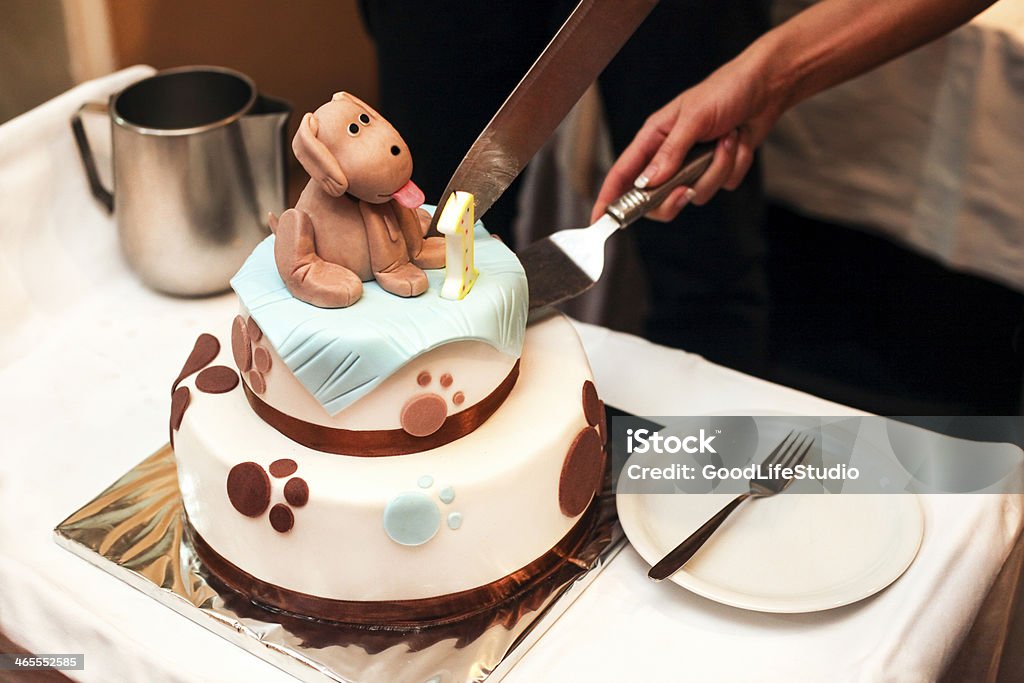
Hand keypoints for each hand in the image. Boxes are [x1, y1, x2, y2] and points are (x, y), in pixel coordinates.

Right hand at [592, 50, 784, 222]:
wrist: (765, 87)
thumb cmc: (725, 90)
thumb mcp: (693, 117)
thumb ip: (670, 152)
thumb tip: (647, 183)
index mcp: (654, 139)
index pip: (622, 175)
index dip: (609, 199)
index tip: (600, 221)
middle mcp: (670, 157)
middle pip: (657, 200)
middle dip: (673, 197)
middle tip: (685, 189)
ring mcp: (694, 167)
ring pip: (696, 194)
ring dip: (716, 168)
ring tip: (726, 139)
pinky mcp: (717, 170)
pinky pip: (722, 185)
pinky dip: (734, 165)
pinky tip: (738, 141)